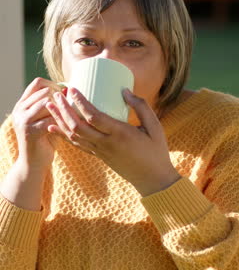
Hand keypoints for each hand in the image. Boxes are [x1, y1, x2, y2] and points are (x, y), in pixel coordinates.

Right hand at [12, 77, 61, 172]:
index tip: (66, 95)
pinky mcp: (29, 132)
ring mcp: (22, 121)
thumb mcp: (47, 118)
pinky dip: (60, 121)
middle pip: (43, 91)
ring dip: (60, 109)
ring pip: (45, 103)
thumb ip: (53, 105)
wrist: (34, 164)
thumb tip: (67, 90)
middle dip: (60, 97)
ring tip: (68, 117)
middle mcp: (19, 110)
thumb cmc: (45, 140)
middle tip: (70, 107)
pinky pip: (48, 119)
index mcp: (22, 104)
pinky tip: (66, 127)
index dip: (54, 85)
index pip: (37, 83)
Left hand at [46, 88, 180, 195]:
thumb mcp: (154, 127)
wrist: (152, 180)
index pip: (94, 117)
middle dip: (64, 110)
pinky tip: (53, 127)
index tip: (73, 89)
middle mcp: (106, 144)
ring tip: (50, 106)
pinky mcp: (98, 156)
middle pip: (78, 126)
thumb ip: (141, 107)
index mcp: (120, 134)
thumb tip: (124, 90)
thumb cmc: (156, 151)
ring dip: (60, 120)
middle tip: (57, 95)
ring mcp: (100, 152)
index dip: (81, 103)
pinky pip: (77, 145)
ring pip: (74, 136)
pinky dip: (63, 135)